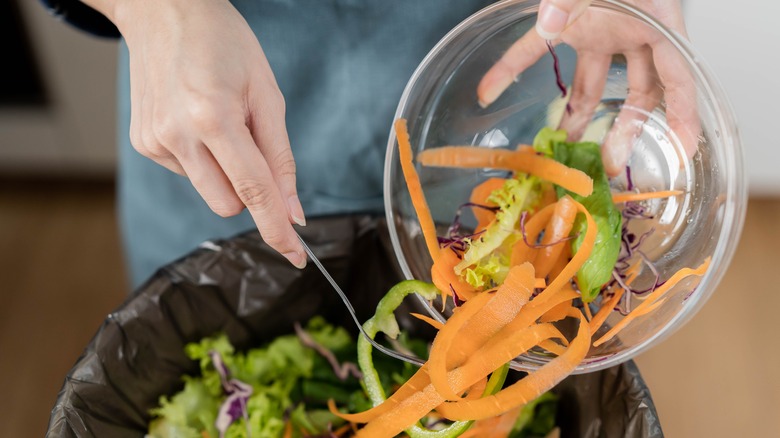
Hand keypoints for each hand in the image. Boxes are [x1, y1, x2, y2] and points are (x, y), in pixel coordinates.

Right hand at [86, 0, 306, 267]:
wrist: (164, 11)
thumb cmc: (224, 44)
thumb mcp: (267, 93)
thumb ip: (281, 158)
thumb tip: (294, 211)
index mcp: (213, 116)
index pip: (254, 191)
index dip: (277, 229)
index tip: (296, 256)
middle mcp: (178, 134)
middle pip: (228, 204)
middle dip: (250, 191)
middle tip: (253, 146)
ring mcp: (155, 140)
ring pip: (208, 193)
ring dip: (226, 174)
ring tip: (220, 124)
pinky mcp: (143, 143)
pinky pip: (188, 173)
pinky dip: (202, 158)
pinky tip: (196, 121)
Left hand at [478, 0, 697, 175]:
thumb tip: (552, 25)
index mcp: (654, 20)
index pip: (677, 76)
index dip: (683, 115)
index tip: (684, 149)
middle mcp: (629, 31)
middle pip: (637, 90)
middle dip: (627, 127)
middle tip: (614, 162)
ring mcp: (597, 30)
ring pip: (591, 83)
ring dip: (576, 113)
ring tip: (563, 144)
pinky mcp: (564, 24)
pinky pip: (533, 52)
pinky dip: (508, 69)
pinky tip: (487, 90)